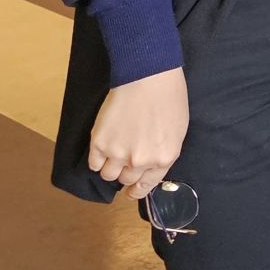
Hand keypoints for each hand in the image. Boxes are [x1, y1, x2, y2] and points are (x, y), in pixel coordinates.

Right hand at [89, 67, 188, 197]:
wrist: (148, 78)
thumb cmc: (168, 98)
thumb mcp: (176, 131)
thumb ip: (162, 152)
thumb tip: (150, 167)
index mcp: (164, 158)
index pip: (147, 186)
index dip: (137, 190)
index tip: (131, 191)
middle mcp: (141, 161)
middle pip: (126, 179)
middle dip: (125, 172)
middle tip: (124, 160)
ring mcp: (119, 153)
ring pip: (107, 174)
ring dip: (110, 166)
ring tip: (113, 151)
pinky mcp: (100, 143)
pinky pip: (93, 163)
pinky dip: (97, 158)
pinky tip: (103, 146)